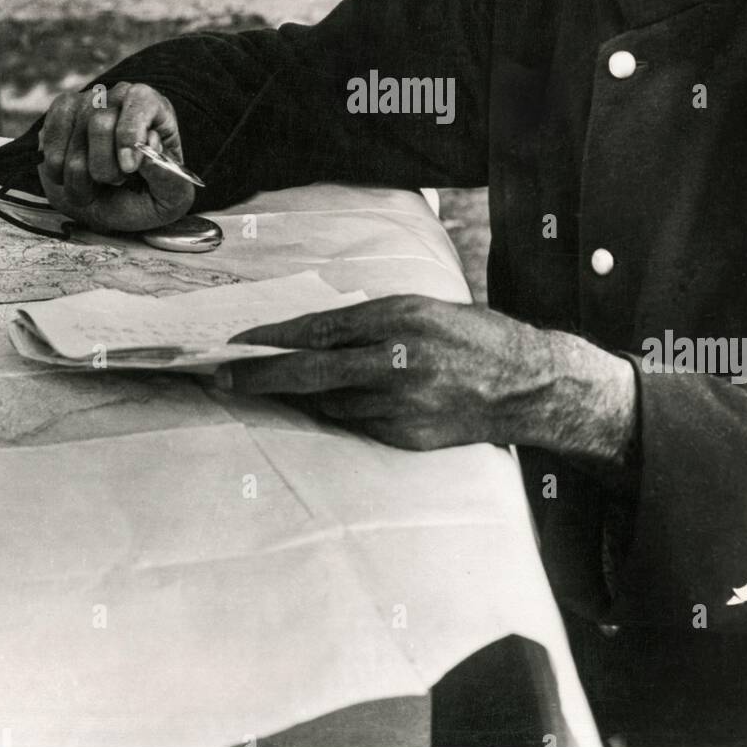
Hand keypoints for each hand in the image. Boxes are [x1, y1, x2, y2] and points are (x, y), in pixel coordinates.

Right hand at [37, 82, 195, 232]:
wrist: (112, 203)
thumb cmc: (145, 195)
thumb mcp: (171, 197)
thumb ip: (168, 177)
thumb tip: (148, 152)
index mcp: (154, 108)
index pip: (141, 102)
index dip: (130, 135)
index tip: (128, 169)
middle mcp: (120, 96)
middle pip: (101, 122)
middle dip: (104, 166)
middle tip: (115, 183)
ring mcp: (87, 100)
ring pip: (74, 135)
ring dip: (79, 174)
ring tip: (93, 187)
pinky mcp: (62, 111)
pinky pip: (51, 135)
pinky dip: (56, 166)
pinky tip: (67, 177)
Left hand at [218, 294, 633, 456]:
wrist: (526, 384)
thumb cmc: (473, 336)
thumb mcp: (423, 309)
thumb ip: (371, 322)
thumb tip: (312, 335)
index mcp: (399, 318)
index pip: (318, 329)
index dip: (272, 338)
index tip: (237, 343)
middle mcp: (396, 360)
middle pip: (310, 372)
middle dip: (259, 375)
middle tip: (221, 377)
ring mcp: (401, 403)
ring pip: (330, 403)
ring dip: (302, 396)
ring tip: (276, 388)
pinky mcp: (407, 436)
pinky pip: (358, 424)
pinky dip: (343, 413)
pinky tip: (340, 405)